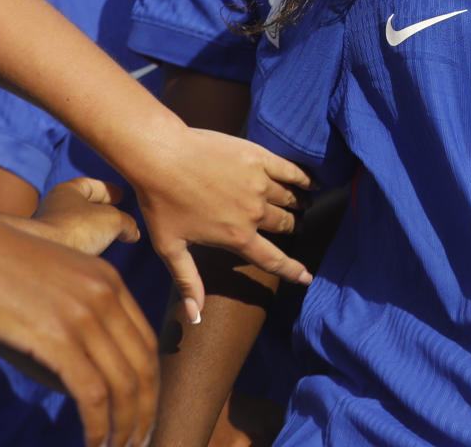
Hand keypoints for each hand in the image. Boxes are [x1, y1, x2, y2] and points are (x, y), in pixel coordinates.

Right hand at [0, 210, 156, 446]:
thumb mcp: (49, 292)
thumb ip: (73, 332)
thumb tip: (85, 391)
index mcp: (109, 281)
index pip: (146, 343)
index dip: (148, 384)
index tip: (142, 412)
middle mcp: (107, 296)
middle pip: (144, 366)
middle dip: (145, 411)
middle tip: (139, 442)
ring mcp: (84, 316)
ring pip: (124, 384)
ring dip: (125, 426)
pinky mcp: (58, 338)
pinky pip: (93, 394)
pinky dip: (98, 426)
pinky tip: (93, 443)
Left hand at [27, 177, 141, 255]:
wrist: (45, 259)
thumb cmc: (77, 230)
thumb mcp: (113, 220)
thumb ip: (127, 222)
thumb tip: (133, 232)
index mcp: (66, 191)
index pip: (89, 185)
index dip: (107, 190)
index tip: (121, 196)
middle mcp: (53, 208)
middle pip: (81, 206)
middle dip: (101, 211)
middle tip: (118, 215)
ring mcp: (49, 230)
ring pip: (75, 226)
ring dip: (92, 230)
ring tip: (111, 237)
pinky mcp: (48, 250)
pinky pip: (70, 244)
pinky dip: (84, 246)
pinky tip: (95, 253)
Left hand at [120, 124, 312, 326]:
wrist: (160, 155)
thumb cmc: (160, 202)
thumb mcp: (170, 248)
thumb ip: (189, 281)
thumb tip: (196, 316)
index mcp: (236, 237)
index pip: (273, 259)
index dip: (293, 270)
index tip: (307, 277)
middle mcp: (254, 212)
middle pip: (285, 224)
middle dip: (292, 227)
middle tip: (293, 226)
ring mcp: (259, 183)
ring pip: (289, 198)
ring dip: (297, 203)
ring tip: (301, 204)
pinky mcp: (258, 158)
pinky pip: (290, 170)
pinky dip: (303, 178)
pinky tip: (310, 181)